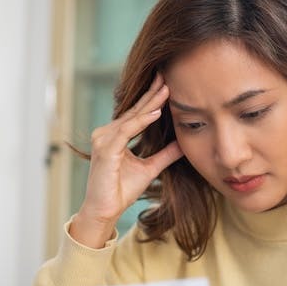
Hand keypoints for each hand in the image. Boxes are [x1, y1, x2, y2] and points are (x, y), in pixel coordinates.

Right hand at [70, 73, 182, 247]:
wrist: (105, 210)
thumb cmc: (121, 190)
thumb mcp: (150, 168)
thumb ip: (165, 154)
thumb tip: (183, 143)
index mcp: (115, 136)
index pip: (137, 113)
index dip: (152, 98)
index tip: (168, 84)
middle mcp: (106, 133)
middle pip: (134, 110)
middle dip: (151, 93)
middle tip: (166, 75)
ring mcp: (104, 140)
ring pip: (131, 117)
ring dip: (150, 103)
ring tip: (167, 89)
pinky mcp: (105, 149)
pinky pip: (126, 131)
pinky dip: (142, 121)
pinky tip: (156, 113)